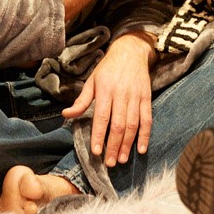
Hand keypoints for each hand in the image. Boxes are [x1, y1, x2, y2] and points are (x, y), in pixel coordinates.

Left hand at [62, 34, 154, 166]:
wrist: (131, 51)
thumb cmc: (108, 68)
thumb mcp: (92, 80)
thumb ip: (82, 100)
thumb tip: (66, 115)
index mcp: (105, 90)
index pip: (102, 116)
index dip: (99, 135)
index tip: (96, 152)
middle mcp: (121, 94)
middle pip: (118, 124)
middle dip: (114, 145)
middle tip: (109, 163)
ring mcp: (136, 96)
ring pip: (133, 124)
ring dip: (128, 144)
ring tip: (122, 159)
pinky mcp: (147, 97)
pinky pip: (147, 119)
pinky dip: (145, 135)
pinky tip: (141, 148)